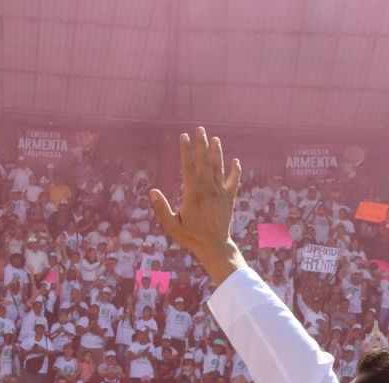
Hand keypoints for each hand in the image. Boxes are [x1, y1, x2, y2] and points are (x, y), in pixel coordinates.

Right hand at [149, 128, 243, 282]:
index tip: (183, 137)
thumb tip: (152, 191)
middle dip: (201, 145)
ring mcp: (220, 193)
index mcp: (193, 193)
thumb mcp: (171, 226)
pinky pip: (234, 181)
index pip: (188, 166)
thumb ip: (162, 208)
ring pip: (219, 167)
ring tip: (215, 139)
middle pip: (204, 162)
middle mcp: (208, 189)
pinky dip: (235, 171)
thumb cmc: (191, 237)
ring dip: (217, 152)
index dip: (185, 150)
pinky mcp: (229, 198)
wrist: (214, 247)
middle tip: (199, 129)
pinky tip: (235, 161)